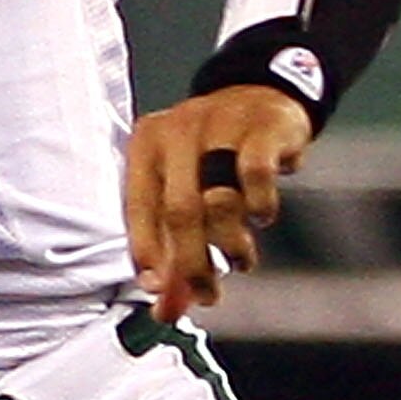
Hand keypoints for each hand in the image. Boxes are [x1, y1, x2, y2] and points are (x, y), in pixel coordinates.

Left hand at [126, 83, 311, 320]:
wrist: (263, 94)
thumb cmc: (215, 151)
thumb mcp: (184, 184)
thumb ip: (172, 240)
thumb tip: (167, 305)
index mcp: (147, 145)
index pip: (138, 207)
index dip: (147, 253)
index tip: (158, 291)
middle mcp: (178, 131)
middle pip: (179, 212)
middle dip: (192, 264)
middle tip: (206, 294)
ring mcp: (220, 125)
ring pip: (218, 198)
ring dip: (229, 243)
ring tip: (240, 260)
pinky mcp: (262, 127)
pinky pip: (257, 176)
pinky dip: (261, 206)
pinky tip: (262, 216)